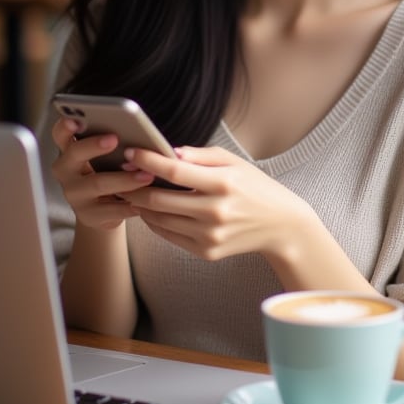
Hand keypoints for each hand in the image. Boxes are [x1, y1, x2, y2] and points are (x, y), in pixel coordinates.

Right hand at [50, 115, 156, 231]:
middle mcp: (66, 171)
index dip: (65, 127)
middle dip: (94, 145)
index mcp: (69, 151)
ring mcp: (74, 194)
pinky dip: (129, 204)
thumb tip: (135, 131)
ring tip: (146, 175)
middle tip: (115, 139)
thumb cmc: (106, 173)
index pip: (60, 134)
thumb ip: (110, 144)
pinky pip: (110, 209)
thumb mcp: (103, 158)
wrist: (103, 212)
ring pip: (97, 183)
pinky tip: (144, 201)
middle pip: (75, 154)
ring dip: (124, 179)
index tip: (75, 120)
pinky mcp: (88, 215)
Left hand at [122, 144, 314, 262]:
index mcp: (223, 184)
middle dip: (135, 186)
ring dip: (141, 205)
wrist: (281, 225)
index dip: (148, 161)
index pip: (174, 172)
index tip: (131, 151)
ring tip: (131, 191)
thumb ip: (200, 156)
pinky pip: (170, 236)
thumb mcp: (234, 163)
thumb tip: (168, 152)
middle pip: (159, 200)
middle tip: (122, 174)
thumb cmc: (255, 187)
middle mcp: (215, 212)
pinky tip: (151, 210)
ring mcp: (210, 235)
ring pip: (160, 220)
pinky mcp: (206, 252)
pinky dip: (156, 222)